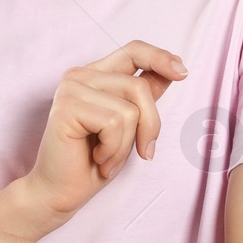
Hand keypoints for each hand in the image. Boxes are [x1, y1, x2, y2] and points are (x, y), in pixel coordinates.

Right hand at [26, 41, 186, 220]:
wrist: (60, 192)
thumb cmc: (93, 162)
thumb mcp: (129, 126)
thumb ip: (144, 97)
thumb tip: (174, 71)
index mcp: (96, 75)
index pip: (133, 50)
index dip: (160, 58)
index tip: (182, 73)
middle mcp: (81, 75)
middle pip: (139, 86)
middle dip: (150, 125)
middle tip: (141, 152)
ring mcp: (71, 88)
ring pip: (129, 109)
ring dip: (126, 145)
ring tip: (107, 158)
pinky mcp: (66, 106)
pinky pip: (113, 123)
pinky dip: (113, 150)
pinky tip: (97, 159)